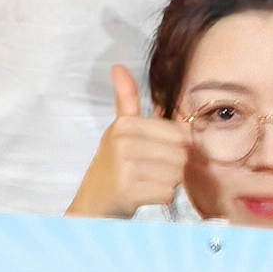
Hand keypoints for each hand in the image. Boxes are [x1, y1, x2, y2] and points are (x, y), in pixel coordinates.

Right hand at [70, 64, 191, 216]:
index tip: (158, 154)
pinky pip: (167, 193)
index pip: (178, 133)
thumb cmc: (113, 166)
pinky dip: (162, 197)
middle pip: (180, 154)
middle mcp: (123, 142)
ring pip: (176, 174)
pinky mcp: (128, 191)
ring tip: (147, 182)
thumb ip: (126, 98)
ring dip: (168, 183)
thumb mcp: (119, 129)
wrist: (93, 205)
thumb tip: (118, 66)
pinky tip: (146, 195)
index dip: (176, 147)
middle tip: (152, 172)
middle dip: (174, 167)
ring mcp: (124, 167)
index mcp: (125, 124)